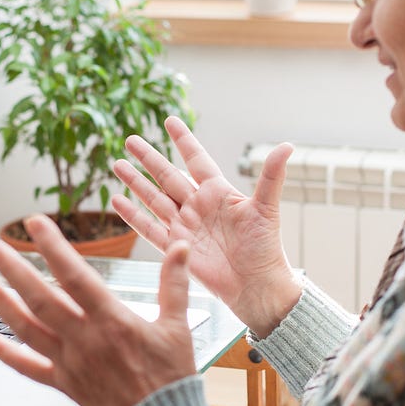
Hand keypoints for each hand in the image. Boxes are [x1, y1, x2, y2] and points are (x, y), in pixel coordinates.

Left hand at [0, 215, 195, 405]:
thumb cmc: (170, 376)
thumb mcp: (178, 326)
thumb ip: (174, 283)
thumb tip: (180, 247)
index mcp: (113, 321)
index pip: (75, 276)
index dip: (53, 247)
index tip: (35, 224)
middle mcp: (86, 340)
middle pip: (41, 299)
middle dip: (12, 269)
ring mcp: (70, 362)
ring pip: (27, 328)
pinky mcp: (64, 382)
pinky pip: (27, 366)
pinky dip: (2, 352)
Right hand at [112, 116, 301, 336]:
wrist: (256, 286)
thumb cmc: (265, 248)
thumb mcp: (266, 208)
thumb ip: (271, 176)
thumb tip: (287, 146)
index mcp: (218, 192)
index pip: (196, 159)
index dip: (183, 140)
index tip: (169, 120)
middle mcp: (198, 206)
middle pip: (167, 176)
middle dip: (149, 158)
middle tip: (130, 139)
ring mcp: (184, 226)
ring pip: (154, 198)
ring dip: (136, 182)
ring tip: (117, 164)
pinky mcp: (175, 247)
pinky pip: (149, 228)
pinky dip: (133, 215)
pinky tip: (117, 201)